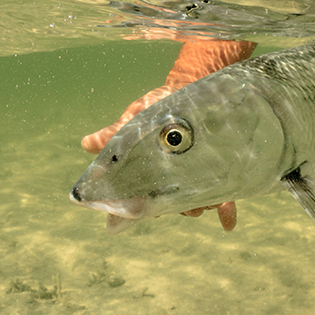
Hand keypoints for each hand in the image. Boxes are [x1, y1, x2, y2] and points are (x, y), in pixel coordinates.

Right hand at [81, 35, 255, 229]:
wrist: (190, 90)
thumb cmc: (158, 108)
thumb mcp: (136, 118)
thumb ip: (114, 135)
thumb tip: (86, 143)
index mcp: (151, 174)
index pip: (146, 199)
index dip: (148, 208)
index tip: (153, 210)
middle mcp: (174, 182)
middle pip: (176, 205)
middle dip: (183, 208)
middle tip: (190, 207)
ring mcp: (198, 178)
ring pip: (200, 202)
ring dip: (206, 204)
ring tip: (213, 202)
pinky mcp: (221, 172)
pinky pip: (226, 199)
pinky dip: (226, 214)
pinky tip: (228, 224)